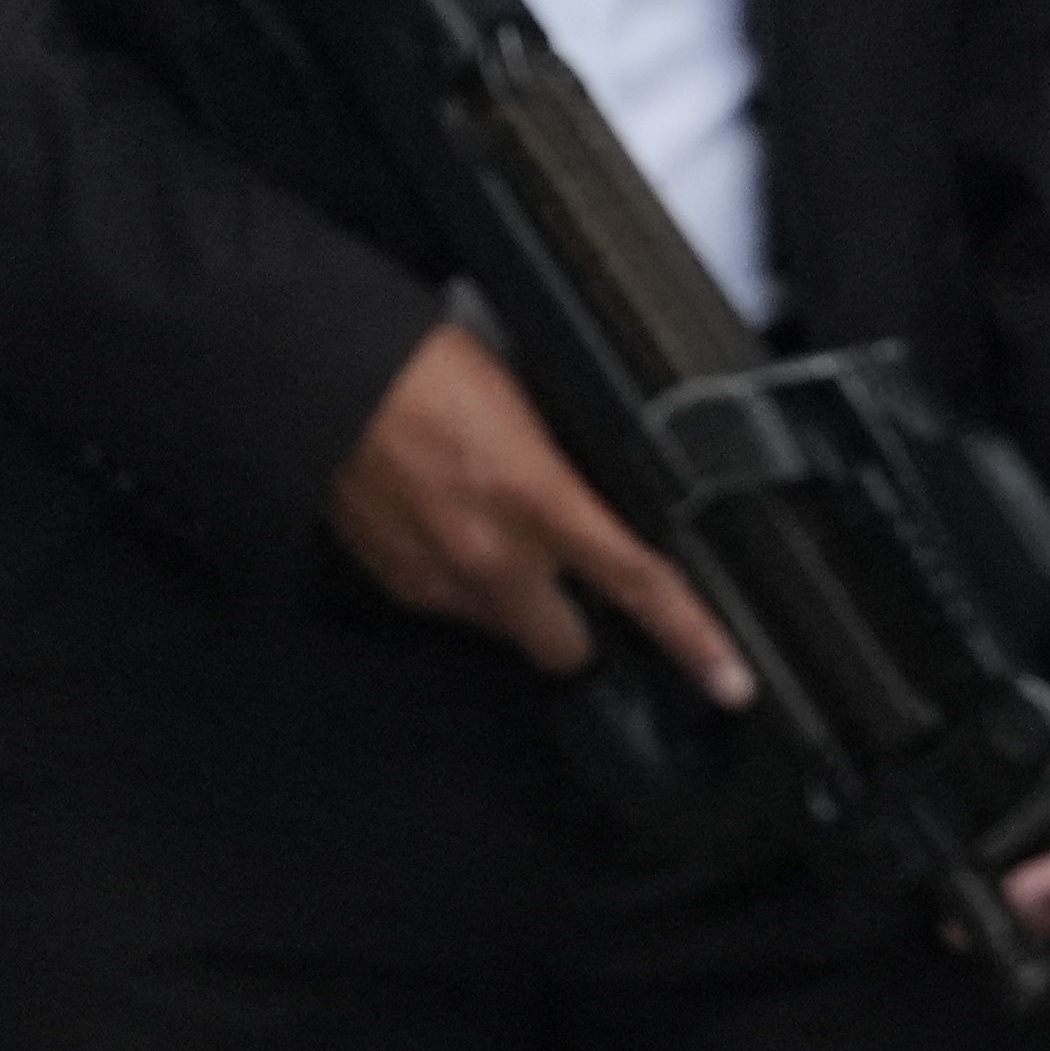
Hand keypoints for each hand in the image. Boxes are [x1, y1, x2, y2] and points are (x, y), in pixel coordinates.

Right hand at [325, 323, 754, 705]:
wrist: (320, 376)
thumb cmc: (418, 369)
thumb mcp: (526, 407)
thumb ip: (566, 473)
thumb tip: (591, 501)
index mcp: (539, 502)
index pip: (638, 586)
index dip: (695, 641)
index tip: (729, 681)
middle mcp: (491, 557)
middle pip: (565, 648)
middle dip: (576, 627)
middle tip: (570, 586)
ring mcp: (437, 577)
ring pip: (501, 628)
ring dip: (509, 598)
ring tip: (484, 532)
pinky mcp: (392, 580)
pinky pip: (445, 603)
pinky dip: (454, 579)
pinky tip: (440, 526)